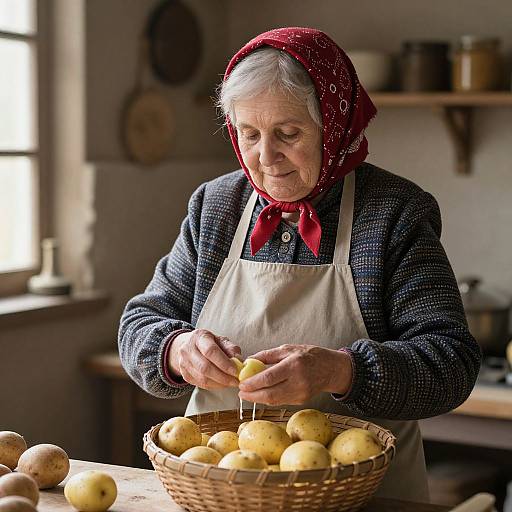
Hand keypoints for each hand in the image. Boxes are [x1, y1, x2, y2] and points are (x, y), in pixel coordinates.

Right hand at [168, 329, 240, 389]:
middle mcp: (188, 349)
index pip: (210, 351)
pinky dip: (214, 386)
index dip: (224, 363)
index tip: (235, 371)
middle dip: (223, 377)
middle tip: (235, 380)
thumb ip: (231, 349)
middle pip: (205, 367)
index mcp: (199, 337)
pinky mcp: (184, 375)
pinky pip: (200, 384)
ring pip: (202, 378)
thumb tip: (239, 361)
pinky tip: (222, 384)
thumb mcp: (220, 340)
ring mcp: (184, 363)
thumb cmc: (207, 342)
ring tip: (231, 382)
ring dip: (219, 383)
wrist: (188, 346)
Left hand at [238, 344, 352, 405]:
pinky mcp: (301, 401)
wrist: (331, 369)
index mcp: (293, 365)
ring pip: (274, 401)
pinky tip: (261, 394)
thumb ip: (267, 355)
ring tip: (247, 394)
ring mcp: (301, 394)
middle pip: (270, 394)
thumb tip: (249, 361)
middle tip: (240, 392)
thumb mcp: (288, 349)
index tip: (241, 384)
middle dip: (252, 395)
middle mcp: (298, 381)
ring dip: (258, 399)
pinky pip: (281, 401)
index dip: (253, 383)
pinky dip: (269, 399)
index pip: (269, 378)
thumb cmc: (309, 355)